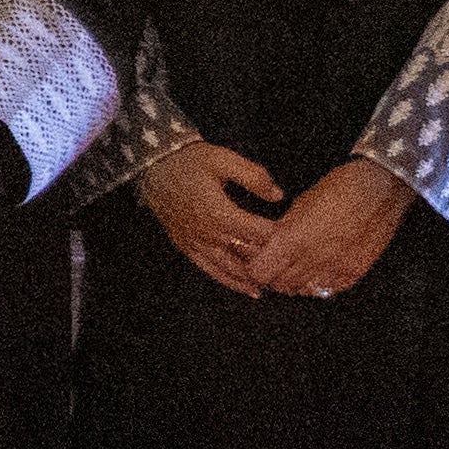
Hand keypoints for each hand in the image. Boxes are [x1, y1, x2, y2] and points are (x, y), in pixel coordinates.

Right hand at [138, 138, 285, 292]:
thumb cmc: (190, 162)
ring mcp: (196, 244)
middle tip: (292, 261)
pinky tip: (248, 289)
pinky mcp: (187, 248)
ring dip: (254, 276)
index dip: (278, 236)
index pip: (257, 232)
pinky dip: (231, 282)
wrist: (154, 168)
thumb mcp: (223, 159)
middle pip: (247, 253)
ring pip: (231, 268)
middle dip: (270, 258)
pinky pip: (211, 271)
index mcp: (218, 212)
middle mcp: (207, 233)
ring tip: (277, 282)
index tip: (295, 235)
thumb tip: (278, 195)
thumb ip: (253, 177)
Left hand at [251, 158, 409, 299]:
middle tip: (276, 264)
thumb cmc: (338, 188)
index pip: (261, 272)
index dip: (255, 268)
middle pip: (280, 284)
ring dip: (296, 282)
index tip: (257, 261)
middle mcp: (313, 258)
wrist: (382, 188)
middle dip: (274, 275)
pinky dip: (319, 284)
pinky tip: (319, 270)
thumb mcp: (301, 203)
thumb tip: (267, 244)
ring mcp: (336, 269)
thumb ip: (282, 229)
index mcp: (294, 238)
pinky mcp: (355, 273)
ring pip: (303, 290)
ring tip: (298, 266)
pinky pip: (328, 290)